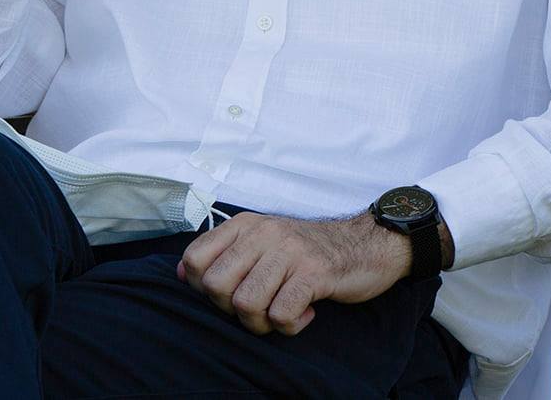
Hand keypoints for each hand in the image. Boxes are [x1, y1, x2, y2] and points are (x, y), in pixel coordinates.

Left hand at [177, 211, 409, 335]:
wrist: (365, 243)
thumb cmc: (307, 251)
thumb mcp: (262, 243)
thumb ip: (224, 254)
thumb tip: (184, 274)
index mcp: (244, 225)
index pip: (195, 258)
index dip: (202, 287)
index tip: (229, 293)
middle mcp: (262, 233)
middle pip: (216, 287)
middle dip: (232, 310)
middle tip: (260, 305)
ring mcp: (288, 251)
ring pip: (245, 304)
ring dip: (262, 322)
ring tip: (282, 311)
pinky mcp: (313, 273)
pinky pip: (281, 315)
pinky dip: (291, 325)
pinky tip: (305, 312)